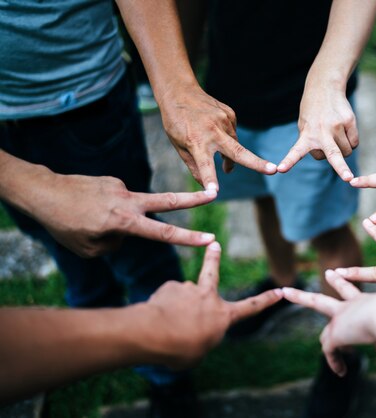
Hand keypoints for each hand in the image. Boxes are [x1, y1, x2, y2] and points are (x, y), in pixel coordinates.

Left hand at [32, 174, 215, 257]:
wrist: (44, 192)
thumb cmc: (65, 225)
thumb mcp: (90, 249)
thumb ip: (116, 244)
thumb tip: (126, 234)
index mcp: (123, 222)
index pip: (164, 233)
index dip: (189, 239)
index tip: (210, 239)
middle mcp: (128, 202)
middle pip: (168, 201)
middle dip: (193, 198)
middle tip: (213, 193)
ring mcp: (121, 187)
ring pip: (132, 210)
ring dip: (118, 219)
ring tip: (89, 218)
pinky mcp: (113, 180)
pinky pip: (118, 202)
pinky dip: (108, 209)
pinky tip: (90, 208)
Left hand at [145, 242, 282, 368]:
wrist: (154, 334)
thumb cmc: (180, 349)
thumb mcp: (198, 352)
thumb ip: (200, 336)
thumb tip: (191, 325)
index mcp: (223, 316)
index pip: (250, 307)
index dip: (267, 300)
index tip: (279, 291)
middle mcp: (209, 297)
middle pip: (213, 272)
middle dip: (214, 257)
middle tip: (214, 244)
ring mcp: (189, 289)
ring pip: (183, 297)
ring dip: (176, 306)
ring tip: (165, 322)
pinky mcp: (170, 286)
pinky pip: (166, 299)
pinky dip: (161, 307)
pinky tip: (155, 317)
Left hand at [159, 82, 276, 190]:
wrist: (180, 91)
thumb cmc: (176, 122)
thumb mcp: (179, 146)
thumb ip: (194, 166)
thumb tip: (206, 186)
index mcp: (196, 142)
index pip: (204, 165)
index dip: (210, 179)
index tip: (214, 193)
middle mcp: (213, 132)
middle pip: (238, 152)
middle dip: (257, 163)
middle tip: (273, 170)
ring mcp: (224, 121)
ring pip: (235, 145)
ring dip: (231, 154)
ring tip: (220, 155)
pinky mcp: (230, 114)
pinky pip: (233, 133)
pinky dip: (227, 137)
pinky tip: (215, 130)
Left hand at [277, 83, 357, 180]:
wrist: (325, 87)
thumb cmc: (313, 113)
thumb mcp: (304, 126)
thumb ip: (312, 144)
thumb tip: (331, 158)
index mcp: (306, 135)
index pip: (295, 151)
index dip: (289, 161)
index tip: (280, 169)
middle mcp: (322, 132)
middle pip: (333, 154)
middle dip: (341, 168)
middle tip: (348, 178)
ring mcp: (337, 126)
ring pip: (346, 152)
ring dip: (343, 150)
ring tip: (335, 136)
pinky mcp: (349, 121)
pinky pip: (354, 142)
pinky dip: (351, 141)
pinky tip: (344, 130)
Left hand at [283, 271, 375, 375]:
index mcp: (368, 302)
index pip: (353, 292)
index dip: (344, 284)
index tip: (335, 275)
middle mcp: (352, 305)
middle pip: (326, 296)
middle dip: (312, 290)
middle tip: (302, 281)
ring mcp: (341, 316)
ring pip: (316, 304)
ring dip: (301, 297)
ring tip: (288, 292)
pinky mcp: (337, 333)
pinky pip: (330, 350)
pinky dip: (335, 362)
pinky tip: (341, 371)